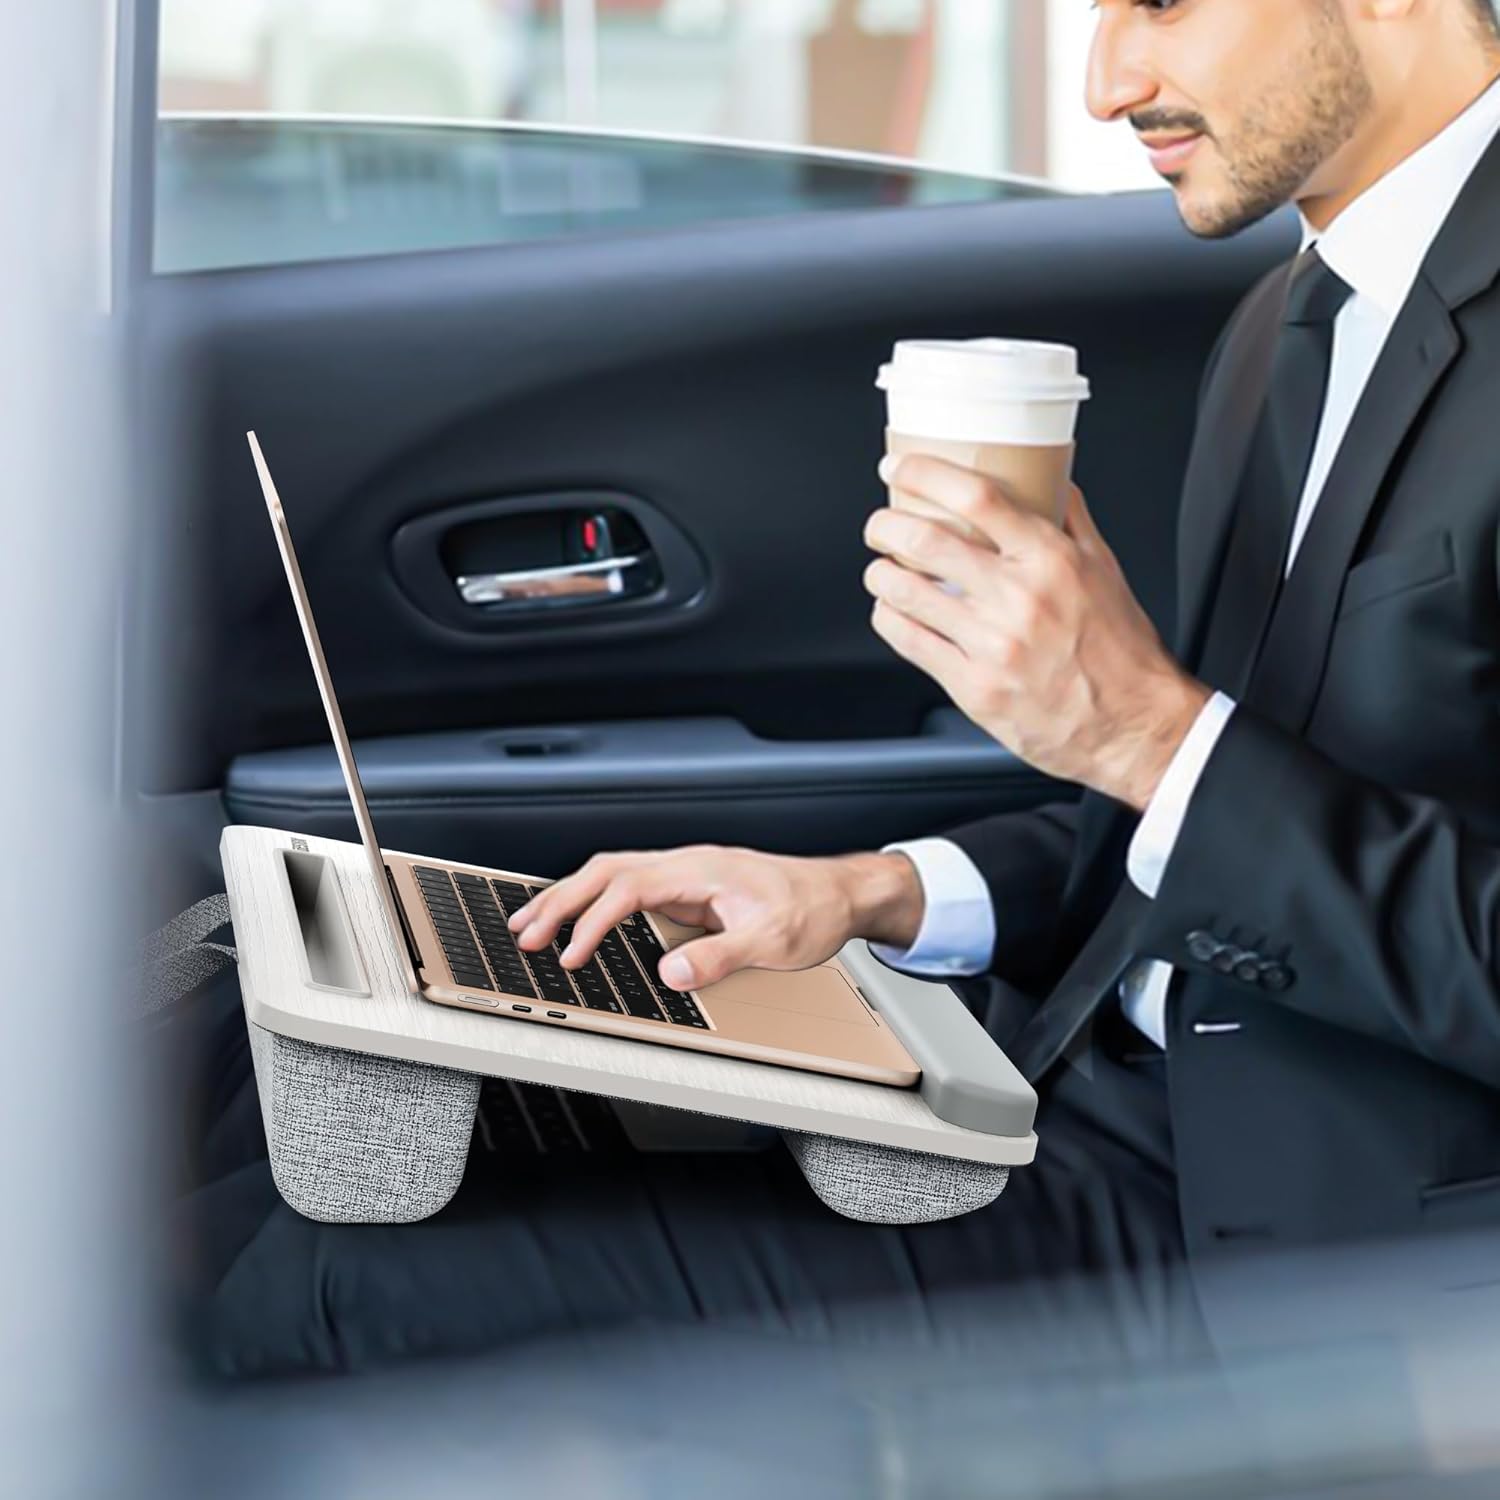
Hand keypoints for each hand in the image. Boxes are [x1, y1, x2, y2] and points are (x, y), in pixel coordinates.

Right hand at [506, 846, 924, 990]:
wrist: (839, 893)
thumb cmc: (811, 910)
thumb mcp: (773, 941)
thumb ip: (720, 955)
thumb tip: (671, 972)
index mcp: (701, 870)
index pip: (629, 887)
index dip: (594, 921)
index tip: (571, 953)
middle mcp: (687, 864)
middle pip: (606, 870)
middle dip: (560, 901)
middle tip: (525, 934)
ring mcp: (685, 872)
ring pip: (612, 873)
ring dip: (570, 896)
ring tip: (533, 923)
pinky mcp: (688, 886)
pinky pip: (627, 885)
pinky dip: (594, 899)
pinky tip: (579, 917)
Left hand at [865, 456, 1210, 810]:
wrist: (1132, 724)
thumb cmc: (1119, 649)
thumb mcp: (1105, 568)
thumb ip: (1070, 519)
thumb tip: (1046, 477)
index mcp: (1051, 560)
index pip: (976, 497)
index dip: (926, 473)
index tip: (899, 466)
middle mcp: (1019, 599)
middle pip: (925, 541)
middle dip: (885, 525)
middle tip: (880, 524)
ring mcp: (993, 645)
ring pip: (906, 593)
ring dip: (880, 574)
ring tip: (882, 570)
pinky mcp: (974, 687)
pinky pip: (909, 642)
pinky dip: (889, 619)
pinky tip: (893, 613)